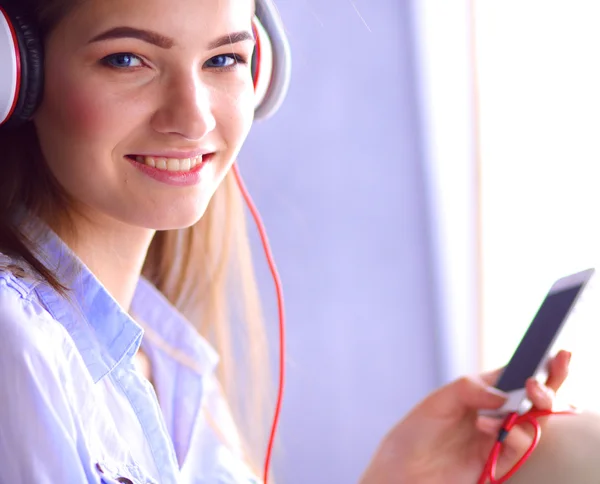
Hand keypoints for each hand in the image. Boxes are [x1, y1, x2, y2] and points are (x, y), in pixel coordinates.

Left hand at [359, 350, 570, 483]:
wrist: (403, 470)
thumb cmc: (416, 431)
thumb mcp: (438, 401)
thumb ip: (469, 390)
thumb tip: (503, 395)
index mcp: (481, 391)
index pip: (515, 374)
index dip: (536, 366)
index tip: (552, 356)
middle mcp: (494, 412)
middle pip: (534, 398)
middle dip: (547, 388)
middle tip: (538, 386)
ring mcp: (499, 436)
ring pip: (534, 421)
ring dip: (530, 411)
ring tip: (505, 408)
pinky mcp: (500, 460)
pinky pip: (523, 446)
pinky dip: (515, 435)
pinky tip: (489, 428)